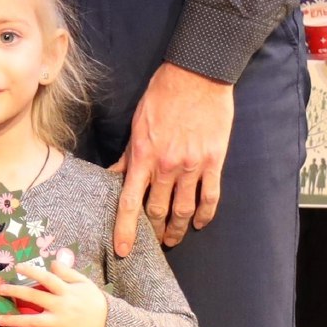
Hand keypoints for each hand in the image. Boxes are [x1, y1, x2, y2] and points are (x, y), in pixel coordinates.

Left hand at [0, 257, 109, 326]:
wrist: (108, 322)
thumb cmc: (93, 299)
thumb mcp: (84, 282)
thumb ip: (67, 272)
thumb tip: (52, 263)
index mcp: (66, 291)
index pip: (46, 279)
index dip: (32, 272)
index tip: (17, 267)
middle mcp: (60, 306)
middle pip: (35, 298)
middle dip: (16, 293)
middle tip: (1, 289)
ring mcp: (59, 323)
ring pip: (34, 322)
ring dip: (15, 320)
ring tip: (0, 319)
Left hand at [112, 61, 234, 255]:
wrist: (197, 76)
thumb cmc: (162, 96)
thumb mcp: (137, 124)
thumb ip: (128, 156)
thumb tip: (112, 177)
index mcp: (143, 156)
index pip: (130, 202)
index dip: (126, 230)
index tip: (124, 251)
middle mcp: (167, 166)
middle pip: (157, 211)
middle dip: (153, 231)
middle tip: (152, 243)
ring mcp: (192, 165)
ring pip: (183, 209)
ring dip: (177, 229)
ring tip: (173, 238)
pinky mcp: (213, 161)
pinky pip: (210, 197)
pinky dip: (205, 215)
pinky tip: (200, 223)